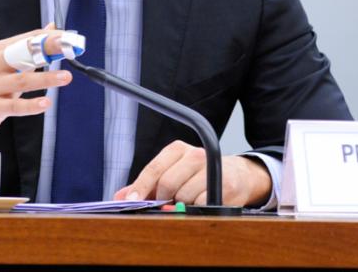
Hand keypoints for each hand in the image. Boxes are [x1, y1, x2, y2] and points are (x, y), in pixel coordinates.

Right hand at [0, 26, 71, 153]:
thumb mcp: (1, 63)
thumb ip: (27, 49)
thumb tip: (50, 29)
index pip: (28, 39)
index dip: (51, 38)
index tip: (70, 38)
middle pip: (25, 54)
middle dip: (48, 49)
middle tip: (69, 48)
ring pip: (22, 80)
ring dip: (46, 78)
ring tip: (66, 77)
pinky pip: (14, 106)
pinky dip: (31, 105)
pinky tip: (45, 103)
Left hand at [113, 141, 271, 206]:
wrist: (237, 175)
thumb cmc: (197, 176)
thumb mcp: (172, 174)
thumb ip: (146, 186)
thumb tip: (120, 197)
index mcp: (177, 149)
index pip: (154, 168)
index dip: (141, 187)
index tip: (132, 201)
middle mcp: (194, 155)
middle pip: (167, 183)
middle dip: (164, 198)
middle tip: (168, 203)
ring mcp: (210, 169)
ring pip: (184, 196)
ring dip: (183, 204)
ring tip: (190, 199)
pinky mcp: (224, 184)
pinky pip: (201, 204)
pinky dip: (197, 208)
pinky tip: (202, 202)